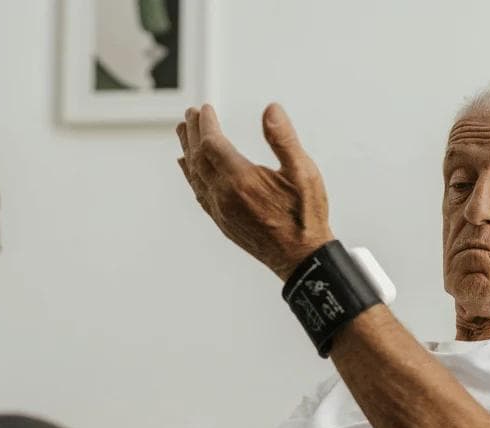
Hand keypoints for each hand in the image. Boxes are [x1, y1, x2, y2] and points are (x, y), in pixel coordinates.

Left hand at [176, 102, 334, 279]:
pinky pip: (199, 193)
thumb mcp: (303, 173)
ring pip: (195, 175)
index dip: (206, 124)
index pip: (212, 144)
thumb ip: (284, 139)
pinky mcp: (222, 222)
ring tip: (184, 132)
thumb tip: (270, 110)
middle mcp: (225, 196)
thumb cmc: (305, 216)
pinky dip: (190, 175)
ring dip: (187, 151)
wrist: (301, 258)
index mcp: (242, 181)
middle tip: (190, 113)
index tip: (206, 108)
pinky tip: (186, 166)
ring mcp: (221, 211)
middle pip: (198, 157)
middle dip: (193, 133)